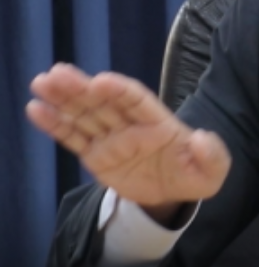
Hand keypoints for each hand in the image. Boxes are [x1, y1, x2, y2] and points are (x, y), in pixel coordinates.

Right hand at [27, 63, 230, 215]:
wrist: (174, 192)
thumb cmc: (195, 173)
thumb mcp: (213, 172)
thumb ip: (212, 154)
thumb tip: (201, 137)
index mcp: (160, 122)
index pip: (138, 101)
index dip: (120, 90)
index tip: (99, 81)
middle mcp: (132, 125)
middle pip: (104, 103)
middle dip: (82, 88)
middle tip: (57, 74)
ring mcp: (112, 138)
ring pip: (85, 115)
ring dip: (63, 99)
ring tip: (41, 82)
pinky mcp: (96, 155)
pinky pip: (74, 138)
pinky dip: (55, 125)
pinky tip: (36, 109)